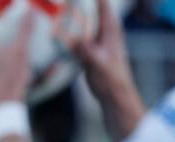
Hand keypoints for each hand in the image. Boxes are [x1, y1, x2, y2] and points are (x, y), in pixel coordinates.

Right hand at [63, 0, 144, 141]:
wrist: (116, 99)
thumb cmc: (112, 81)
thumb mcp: (98, 64)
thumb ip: (87, 51)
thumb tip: (74, 41)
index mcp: (110, 31)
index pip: (103, 4)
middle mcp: (105, 33)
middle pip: (93, 11)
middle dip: (80, 5)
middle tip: (62, 1)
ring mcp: (99, 43)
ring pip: (86, 24)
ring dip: (74, 18)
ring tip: (58, 12)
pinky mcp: (92, 54)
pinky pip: (80, 38)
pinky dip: (71, 34)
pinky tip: (58, 36)